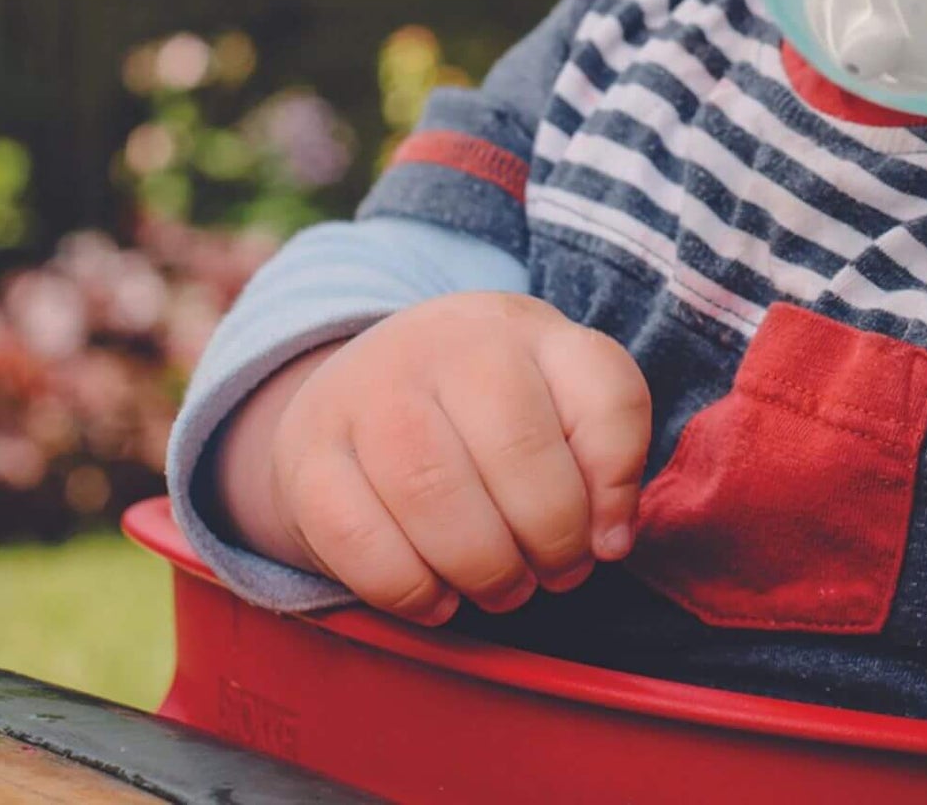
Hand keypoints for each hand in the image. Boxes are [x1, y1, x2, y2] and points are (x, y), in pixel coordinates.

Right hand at [224, 292, 652, 624]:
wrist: (365, 384)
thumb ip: (606, 453)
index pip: (604, 395)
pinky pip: (358, 539)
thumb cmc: (488, 406)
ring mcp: (371, 391)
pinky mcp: (308, 454)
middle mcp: (449, 343)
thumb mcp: (561, 398)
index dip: (618, 485)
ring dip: (484, 567)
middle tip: (554, 574)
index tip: (607, 539)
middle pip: (519, 449)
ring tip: (504, 589)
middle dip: (551, 538)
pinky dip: (409, 588)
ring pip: (435, 493)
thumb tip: (612, 539)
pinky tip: (438, 598)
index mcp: (528, 328)